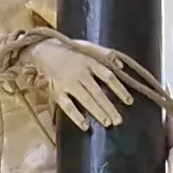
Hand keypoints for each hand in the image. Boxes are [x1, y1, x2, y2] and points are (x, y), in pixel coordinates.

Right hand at [21, 36, 136, 129]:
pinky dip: (76, 116)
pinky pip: (67, 106)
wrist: (44, 51)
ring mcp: (68, 83)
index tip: (129, 101)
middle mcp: (80, 73)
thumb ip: (105, 54)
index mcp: (90, 62)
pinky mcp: (57, 91)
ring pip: (85, 99)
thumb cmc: (70, 51)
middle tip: (119, 120)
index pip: (108, 76)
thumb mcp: (88, 47)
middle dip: (109, 107)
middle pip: (98, 92)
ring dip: (97, 112)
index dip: (119, 89)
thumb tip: (121, 66)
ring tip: (108, 123)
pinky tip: (85, 126)